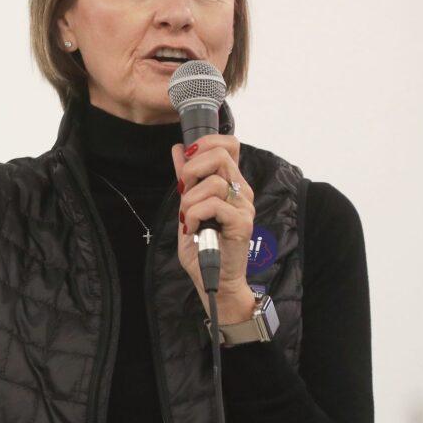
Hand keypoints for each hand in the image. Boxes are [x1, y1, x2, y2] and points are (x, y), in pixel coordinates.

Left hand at [171, 135, 256, 323]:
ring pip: (214, 182)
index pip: (230, 145)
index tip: (187, 159)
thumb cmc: (202, 246)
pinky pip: (213, 205)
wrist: (212, 278)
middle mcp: (242, 191)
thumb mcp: (188, 207)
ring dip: (189, 200)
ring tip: (187, 218)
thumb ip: (185, 179)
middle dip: (191, 170)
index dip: (206, 143)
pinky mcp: (242, 223)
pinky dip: (194, 215)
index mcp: (231, 184)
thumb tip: (179, 149)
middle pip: (220, 155)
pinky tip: (192, 229)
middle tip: (183, 191)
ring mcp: (244, 207)